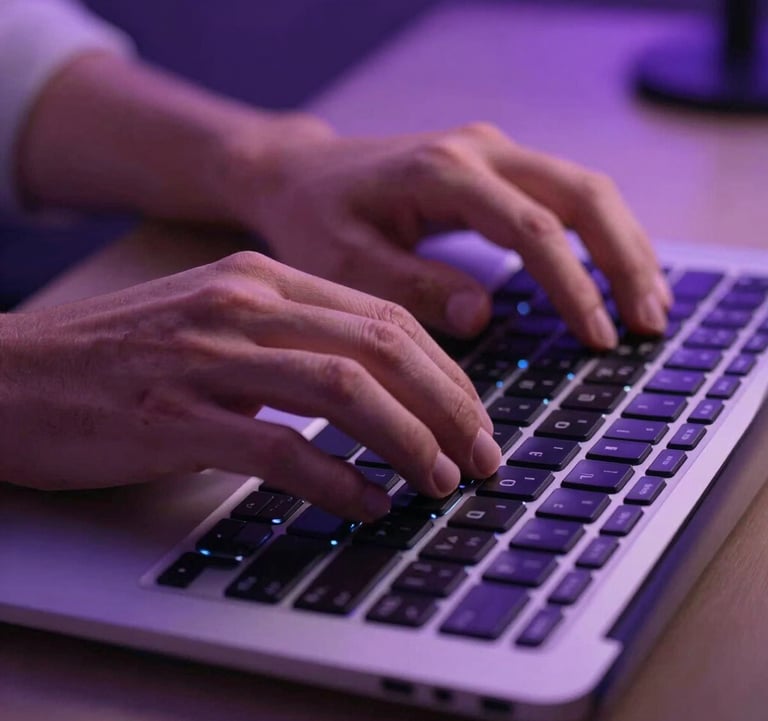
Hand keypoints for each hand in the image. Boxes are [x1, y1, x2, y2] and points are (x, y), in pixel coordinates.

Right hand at [0, 252, 498, 518]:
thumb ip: (290, 340)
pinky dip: (336, 480)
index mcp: (260, 278)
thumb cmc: (118, 354)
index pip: (383, 318)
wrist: (8, 375)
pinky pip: (279, 447)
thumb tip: (374, 391)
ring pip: (344, 391)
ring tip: (441, 481)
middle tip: (482, 455)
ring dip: (408, 441)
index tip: (474, 416)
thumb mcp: (215, 321)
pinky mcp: (172, 417)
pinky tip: (366, 504)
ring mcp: (207, 357)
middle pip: (381, 347)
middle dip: (448, 406)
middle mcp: (242, 305)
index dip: (444, 372)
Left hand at [227, 122, 671, 347]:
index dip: (573, 286)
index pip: (532, 228)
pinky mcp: (495, 167)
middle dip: (624, 260)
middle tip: (650, 322)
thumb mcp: (343, 262)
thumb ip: (411, 287)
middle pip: (582, 194)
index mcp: (442, 172)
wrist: (301, 176)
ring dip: (624, 245)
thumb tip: (482, 316)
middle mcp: (478, 151)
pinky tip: (617, 272)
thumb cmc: (314, 220)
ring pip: (585, 188)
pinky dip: (599, 235)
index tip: (597, 337)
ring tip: (651, 304)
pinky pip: (565, 194)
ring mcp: (491, 152)